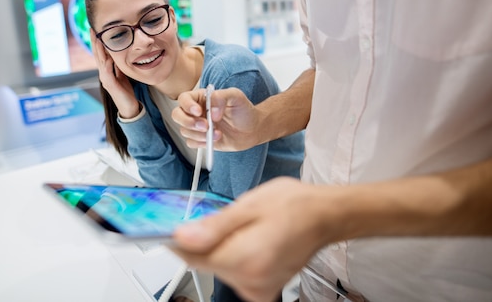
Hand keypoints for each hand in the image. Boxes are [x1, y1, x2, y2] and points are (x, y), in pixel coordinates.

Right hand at [90, 30, 139, 117]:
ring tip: (98, 39)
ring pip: (100, 61)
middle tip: (92, 29)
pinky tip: (108, 58)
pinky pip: (108, 73)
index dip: (98, 41)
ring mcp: (105, 79)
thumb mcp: (123, 74)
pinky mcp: (111, 85)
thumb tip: (119, 53)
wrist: (128, 106)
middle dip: (95, 41)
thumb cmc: (125, 90)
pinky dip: (107, 65)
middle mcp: (103, 73)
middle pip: (97, 54)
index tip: (96, 29)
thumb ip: (118, 64)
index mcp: (106, 70)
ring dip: (99, 50)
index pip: (100, 53)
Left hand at [170, 177, 339, 301]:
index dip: (177, 242)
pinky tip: (248, 241)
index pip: (193, 257)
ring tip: (244, 227)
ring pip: (218, 267)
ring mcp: (258, 288)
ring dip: (221, 247)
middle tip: (223, 218)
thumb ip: (214, 225)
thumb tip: (183, 237)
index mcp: (247, 259)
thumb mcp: (250, 204)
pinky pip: (233, 273)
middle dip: (205, 240)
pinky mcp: (262, 288)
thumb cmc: (294, 205)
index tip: (167, 229)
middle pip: (206, 262)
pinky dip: (233, 256)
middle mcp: (252, 281)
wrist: (324, 216)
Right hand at [172, 87, 260, 150]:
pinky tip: (213, 140)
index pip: (184, 99)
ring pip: (184, 130)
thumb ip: (222, 97)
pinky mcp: (201, 139)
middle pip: (177, 115)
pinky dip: (200, 143)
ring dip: (199, 134)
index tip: (199, 112)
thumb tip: (212, 112)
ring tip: (217, 134)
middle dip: (188, 122)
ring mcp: (198, 126)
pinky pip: (191, 142)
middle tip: (205, 126)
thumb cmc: (244, 111)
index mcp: (201, 98)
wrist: (252, 130)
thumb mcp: (236, 97)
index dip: (187, 105)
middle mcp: (196, 112)